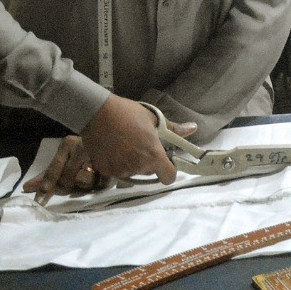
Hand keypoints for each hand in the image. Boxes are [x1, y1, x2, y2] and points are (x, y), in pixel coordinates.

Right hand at [24, 95, 188, 203]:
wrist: (96, 112)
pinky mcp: (105, 169)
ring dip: (132, 162)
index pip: (168, 176)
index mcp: (154, 155)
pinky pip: (117, 171)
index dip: (169, 171)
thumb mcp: (154, 119)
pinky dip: (117, 163)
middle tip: (141, 144)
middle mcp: (138, 166)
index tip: (166, 162)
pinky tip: (113, 148)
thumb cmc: (128, 114)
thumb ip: (174, 129)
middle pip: (150, 171)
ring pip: (133, 171)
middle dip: (148, 161)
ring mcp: (120, 170)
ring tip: (125, 144)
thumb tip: (193, 128)